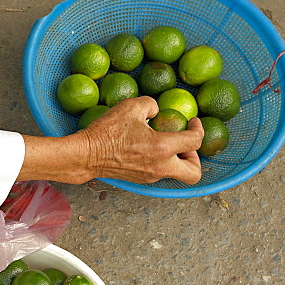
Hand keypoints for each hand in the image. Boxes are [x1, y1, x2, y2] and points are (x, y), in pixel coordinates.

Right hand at [18, 96, 203, 185]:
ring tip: (164, 144)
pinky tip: (147, 149)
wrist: (86, 155)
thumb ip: (151, 104)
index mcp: (163, 147)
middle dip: (196, 159)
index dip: (198, 129)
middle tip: (186, 145)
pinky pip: (159, 172)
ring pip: (175, 173)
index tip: (193, 122)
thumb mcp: (130, 106)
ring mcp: (150, 176)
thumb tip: (157, 111)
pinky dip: (160, 162)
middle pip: (194, 173)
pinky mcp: (140, 179)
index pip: (195, 141)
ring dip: (176, 160)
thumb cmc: (106, 131)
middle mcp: (161, 166)